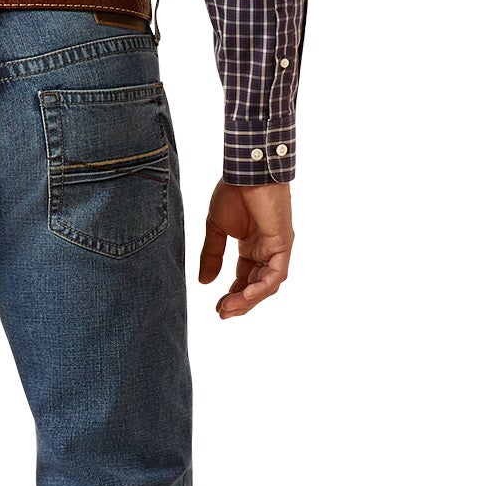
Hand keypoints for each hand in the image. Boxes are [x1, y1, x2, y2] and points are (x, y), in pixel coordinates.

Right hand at [199, 179, 293, 317]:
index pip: (245, 278)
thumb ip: (211, 255)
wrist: (245, 172)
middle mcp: (266, 249)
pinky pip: (276, 274)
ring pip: (267, 284)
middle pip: (256, 285)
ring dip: (248, 300)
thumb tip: (204, 282)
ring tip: (228, 309)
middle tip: (222, 313)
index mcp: (252, 245)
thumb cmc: (233, 192)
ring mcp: (277, 248)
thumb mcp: (216, 229)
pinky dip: (261, 288)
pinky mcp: (283, 244)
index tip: (217, 308)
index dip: (232, 295)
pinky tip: (243, 295)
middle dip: (240, 302)